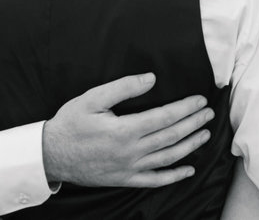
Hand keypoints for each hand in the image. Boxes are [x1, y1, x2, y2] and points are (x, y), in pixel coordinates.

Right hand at [42, 73, 213, 186]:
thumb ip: (124, 87)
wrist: (50, 155)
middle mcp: (131, 152)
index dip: (186, 108)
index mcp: (124, 130)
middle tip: (209, 113)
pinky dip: (174, 176)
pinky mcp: (124, 179)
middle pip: (171, 137)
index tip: (200, 100)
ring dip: (190, 146)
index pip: (165, 117)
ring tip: (205, 134)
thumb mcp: (93, 98)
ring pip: (168, 158)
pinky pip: (154, 180)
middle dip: (193, 124)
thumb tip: (151, 78)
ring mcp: (129, 169)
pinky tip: (188, 169)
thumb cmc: (71, 123)